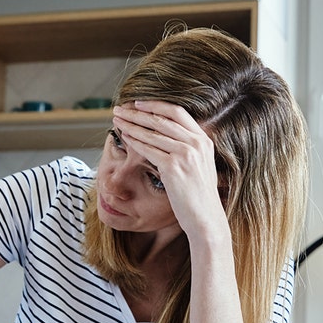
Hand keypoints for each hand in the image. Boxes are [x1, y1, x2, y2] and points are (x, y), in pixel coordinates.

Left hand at [112, 100, 226, 241]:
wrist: (205, 218)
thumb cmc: (199, 197)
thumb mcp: (200, 166)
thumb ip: (189, 149)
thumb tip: (169, 138)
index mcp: (203, 140)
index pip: (177, 112)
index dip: (155, 105)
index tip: (137, 103)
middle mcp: (196, 143)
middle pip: (161, 119)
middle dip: (137, 112)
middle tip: (120, 109)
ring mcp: (185, 154)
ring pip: (153, 132)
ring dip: (131, 124)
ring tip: (117, 120)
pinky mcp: (173, 167)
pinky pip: (148, 149)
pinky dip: (134, 141)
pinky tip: (124, 137)